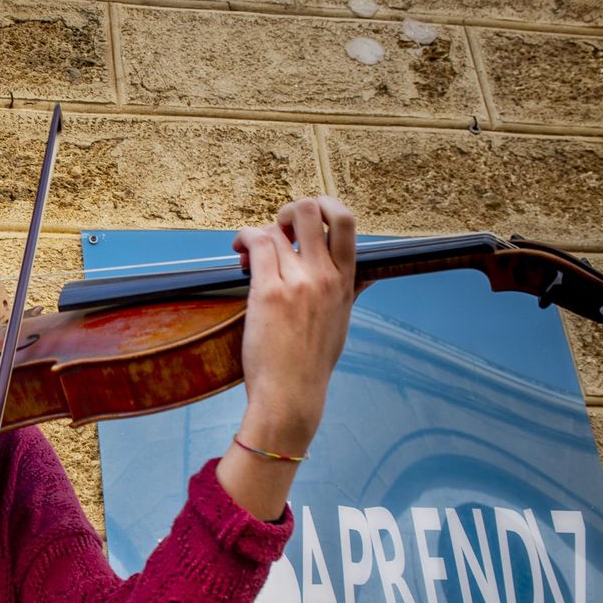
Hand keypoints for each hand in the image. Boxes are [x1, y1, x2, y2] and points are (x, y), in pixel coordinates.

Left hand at [217, 197, 356, 518]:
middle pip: (312, 210)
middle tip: (277, 229)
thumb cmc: (311, 365)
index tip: (304, 220)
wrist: (292, 395)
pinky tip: (238, 251)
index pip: (346, 222)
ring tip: (248, 253)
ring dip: (258, 233)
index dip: (324, 206)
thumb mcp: (342, 323)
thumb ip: (350, 293)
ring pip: (275, 230)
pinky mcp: (270, 292)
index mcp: (346, 282)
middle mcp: (326, 277)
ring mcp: (299, 282)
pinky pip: (257, 245)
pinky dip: (244, 239)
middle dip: (291, 208)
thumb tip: (364, 276)